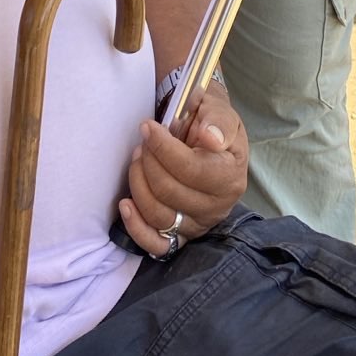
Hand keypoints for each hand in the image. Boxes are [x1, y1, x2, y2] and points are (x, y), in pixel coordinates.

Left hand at [116, 84, 247, 254]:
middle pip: (169, 191)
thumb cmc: (209, 122)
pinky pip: (157, 244)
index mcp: (230, 175)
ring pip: (158, 215)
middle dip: (148, 162)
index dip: (163, 148)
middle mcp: (217, 206)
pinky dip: (137, 227)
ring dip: (138, 183)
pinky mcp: (181, 236)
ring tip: (137, 160)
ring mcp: (198, 224)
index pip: (192, 169)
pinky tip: (125, 205)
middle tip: (143, 143)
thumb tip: (210, 138)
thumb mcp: (219, 110)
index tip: (147, 127)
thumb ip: (218, 121)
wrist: (207, 136)